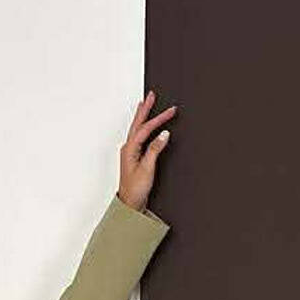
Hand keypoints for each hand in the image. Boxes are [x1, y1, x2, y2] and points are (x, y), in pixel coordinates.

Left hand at [117, 89, 176, 211]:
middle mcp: (128, 148)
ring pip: (137, 129)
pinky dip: (142, 127)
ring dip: (142, 115)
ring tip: (145, 103)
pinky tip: (144, 125)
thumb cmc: (136, 189)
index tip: (171, 111)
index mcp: (130, 149)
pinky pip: (138, 136)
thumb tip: (163, 134)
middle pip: (138, 124)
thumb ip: (155, 150)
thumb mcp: (147, 169)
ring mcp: (130, 152)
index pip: (146, 129)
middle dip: (145, 109)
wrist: (130, 203)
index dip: (159, 119)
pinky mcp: (133, 157)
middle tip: (151, 95)